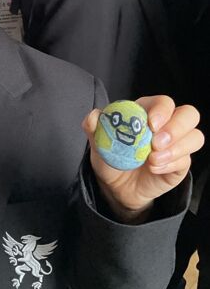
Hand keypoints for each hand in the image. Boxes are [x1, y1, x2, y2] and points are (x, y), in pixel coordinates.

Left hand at [83, 95, 203, 221]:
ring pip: (195, 137)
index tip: (150, 124)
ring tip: (152, 159)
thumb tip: (94, 116)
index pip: (164, 102)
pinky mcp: (181, 163)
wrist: (116, 186)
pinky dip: (170, 164)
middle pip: (189, 115)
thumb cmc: (111, 156)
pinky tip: (154, 168)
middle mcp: (167, 125)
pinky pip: (187, 160)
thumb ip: (94, 127)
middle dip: (176, 127)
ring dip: (176, 148)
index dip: (162, 110)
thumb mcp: (99, 142)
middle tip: (156, 142)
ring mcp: (177, 144)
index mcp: (148, 112)